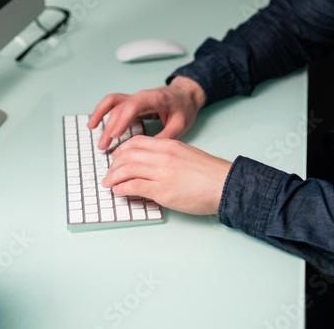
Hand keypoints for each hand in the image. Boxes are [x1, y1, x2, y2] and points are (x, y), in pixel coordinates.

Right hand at [88, 76, 204, 149]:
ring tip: (91, 130)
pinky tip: (94, 123)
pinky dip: (102, 111)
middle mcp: (141, 96)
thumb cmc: (183, 108)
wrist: (185, 95)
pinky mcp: (131, 103)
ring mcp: (135, 98)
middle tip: (103, 146)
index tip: (115, 134)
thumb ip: (164, 137)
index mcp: (155, 99)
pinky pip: (113, 104)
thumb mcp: (180, 124)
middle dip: (109, 126)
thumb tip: (147, 152)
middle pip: (120, 107)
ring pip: (113, 103)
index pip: (134, 106)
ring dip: (101, 115)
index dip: (123, 119)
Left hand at [101, 136, 231, 214]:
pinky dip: (122, 188)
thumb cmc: (209, 173)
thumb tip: (151, 165)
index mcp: (169, 145)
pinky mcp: (162, 190)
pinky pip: (134, 186)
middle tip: (108, 173)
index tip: (115, 157)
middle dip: (113, 165)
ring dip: (113, 177)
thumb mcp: (186, 154)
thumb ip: (168, 156)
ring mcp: (162, 172)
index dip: (121, 150)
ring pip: (127, 169)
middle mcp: (163, 156)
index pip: (136, 142)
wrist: (224, 184)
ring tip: (108, 184)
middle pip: (128, 155)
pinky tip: (118, 191)